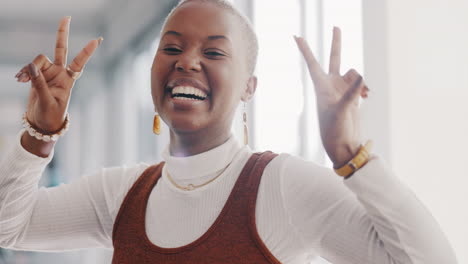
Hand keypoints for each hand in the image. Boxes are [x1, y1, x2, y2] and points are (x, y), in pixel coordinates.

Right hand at [15, 16, 100, 132]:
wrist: (42, 124)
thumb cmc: (50, 116)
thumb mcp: (46, 102)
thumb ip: (39, 84)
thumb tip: (30, 67)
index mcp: (69, 80)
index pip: (79, 63)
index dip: (87, 51)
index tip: (98, 40)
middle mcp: (60, 73)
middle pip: (61, 49)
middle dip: (62, 33)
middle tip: (67, 17)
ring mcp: (48, 73)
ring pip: (38, 60)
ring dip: (29, 68)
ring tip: (21, 80)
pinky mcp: (37, 75)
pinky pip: (29, 68)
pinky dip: (24, 73)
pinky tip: (19, 80)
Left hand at [294, 27, 368, 167]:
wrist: (343, 145)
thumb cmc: (334, 131)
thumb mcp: (341, 112)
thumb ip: (351, 93)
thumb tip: (360, 76)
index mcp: (321, 87)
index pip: (312, 63)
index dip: (305, 49)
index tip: (296, 36)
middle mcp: (330, 86)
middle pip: (334, 59)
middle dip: (336, 43)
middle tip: (336, 26)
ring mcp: (341, 90)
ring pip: (353, 73)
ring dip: (360, 80)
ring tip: (365, 94)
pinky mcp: (352, 96)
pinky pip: (360, 83)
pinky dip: (364, 87)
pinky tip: (367, 96)